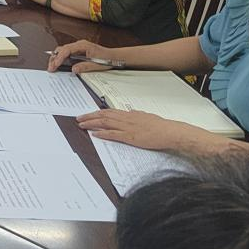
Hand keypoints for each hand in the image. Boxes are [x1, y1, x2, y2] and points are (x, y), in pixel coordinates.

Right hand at [47, 39, 116, 73]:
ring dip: (57, 58)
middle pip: (62, 49)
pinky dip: (61, 58)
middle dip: (55, 58)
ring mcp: (78, 47)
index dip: (59, 58)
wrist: (115, 56)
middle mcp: (79, 44)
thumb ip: (84, 66)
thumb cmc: (108, 59)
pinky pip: (67, 53)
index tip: (54, 65)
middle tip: (50, 67)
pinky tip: (59, 64)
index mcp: (83, 45)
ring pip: (63, 50)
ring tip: (52, 67)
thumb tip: (73, 69)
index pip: (67, 50)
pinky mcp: (79, 51)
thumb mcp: (97, 65)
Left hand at [77, 109, 213, 152]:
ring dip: (92, 124)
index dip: (97, 112)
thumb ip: (136, 115)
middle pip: (103, 115)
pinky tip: (95, 134)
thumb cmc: (160, 125)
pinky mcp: (131, 137)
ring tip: (82, 124)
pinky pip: (113, 135)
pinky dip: (103, 134)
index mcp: (130, 114)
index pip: (109, 111)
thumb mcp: (146, 116)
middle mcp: (126, 118)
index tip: (88, 113)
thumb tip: (130, 112)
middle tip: (78, 118)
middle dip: (89, 116)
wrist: (170, 131)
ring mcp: (128, 127)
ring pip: (105, 123)